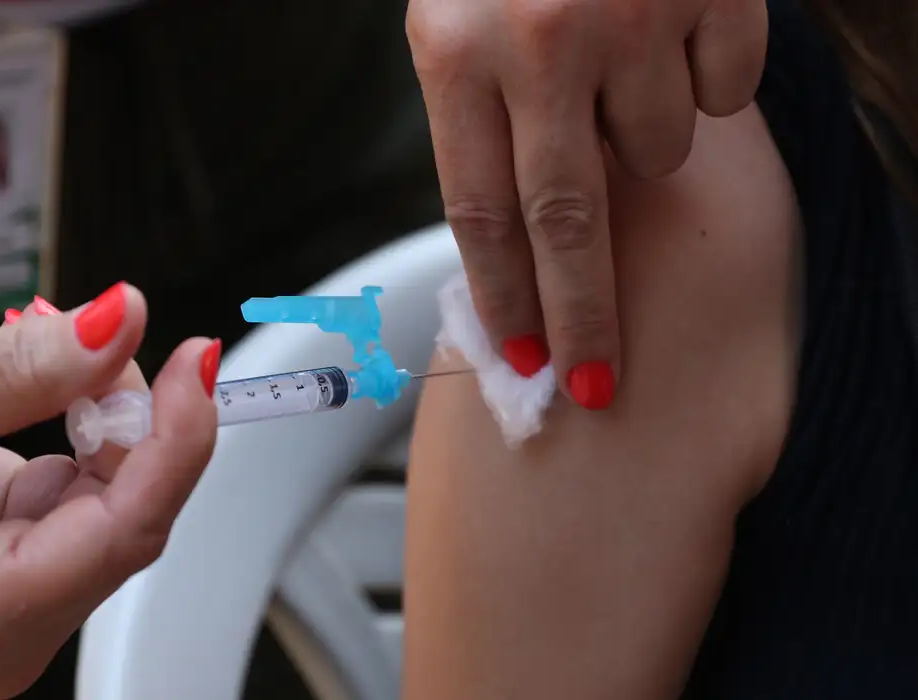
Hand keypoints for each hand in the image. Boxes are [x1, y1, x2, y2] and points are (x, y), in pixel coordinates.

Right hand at [0, 284, 221, 697]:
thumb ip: (25, 367)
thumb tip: (122, 322)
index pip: (123, 531)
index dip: (174, 441)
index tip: (196, 364)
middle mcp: (11, 628)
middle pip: (133, 514)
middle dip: (132, 416)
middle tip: (95, 335)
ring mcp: (29, 600)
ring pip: (127, 498)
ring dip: (111, 417)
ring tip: (48, 360)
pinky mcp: (36, 565)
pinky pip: (104, 491)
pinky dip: (95, 430)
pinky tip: (55, 398)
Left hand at [407, 0, 766, 408]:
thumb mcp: (457, 18)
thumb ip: (481, 117)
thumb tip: (519, 243)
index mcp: (456, 50)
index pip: (480, 212)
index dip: (506, 297)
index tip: (527, 359)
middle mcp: (539, 42)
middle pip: (567, 223)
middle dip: (584, 314)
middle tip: (598, 383)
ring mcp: (630, 17)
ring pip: (656, 152)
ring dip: (641, 140)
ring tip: (619, 73)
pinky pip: (721, 92)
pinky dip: (700, 81)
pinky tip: (669, 33)